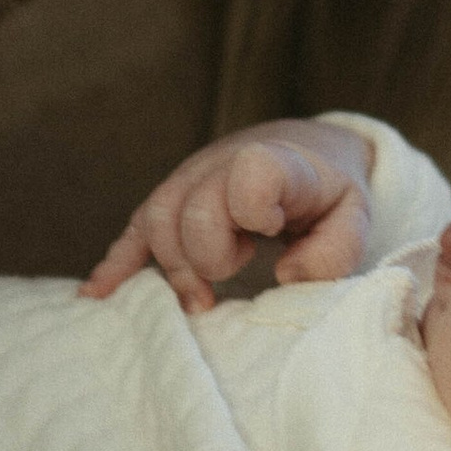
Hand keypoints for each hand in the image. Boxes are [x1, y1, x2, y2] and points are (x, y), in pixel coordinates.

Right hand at [82, 120, 375, 312]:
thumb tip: (287, 276)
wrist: (303, 151)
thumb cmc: (327, 194)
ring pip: (156, 222)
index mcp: (275, 163)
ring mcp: (187, 182)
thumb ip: (335, 249)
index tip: (268, 231)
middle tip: (237, 273)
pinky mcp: (170, 203)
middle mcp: (220, 166)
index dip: (251, 206)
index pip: (248, 172)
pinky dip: (115, 265)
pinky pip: (135, 232)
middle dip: (209, 258)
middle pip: (190, 212)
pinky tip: (96, 294)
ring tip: (202, 298)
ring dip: (173, 269)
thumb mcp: (354, 216)